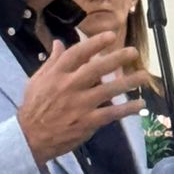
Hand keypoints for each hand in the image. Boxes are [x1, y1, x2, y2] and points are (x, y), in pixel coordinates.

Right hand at [18, 34, 148, 163]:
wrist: (29, 138)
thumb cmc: (33, 107)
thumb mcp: (37, 80)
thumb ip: (52, 62)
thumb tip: (60, 42)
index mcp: (57, 74)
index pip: (78, 54)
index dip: (95, 43)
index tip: (111, 35)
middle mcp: (70, 86)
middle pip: (97, 68)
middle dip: (117, 58)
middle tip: (133, 52)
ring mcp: (80, 105)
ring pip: (108, 90)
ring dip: (128, 82)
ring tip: (144, 76)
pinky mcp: (87, 122)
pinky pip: (111, 114)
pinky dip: (127, 109)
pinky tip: (140, 105)